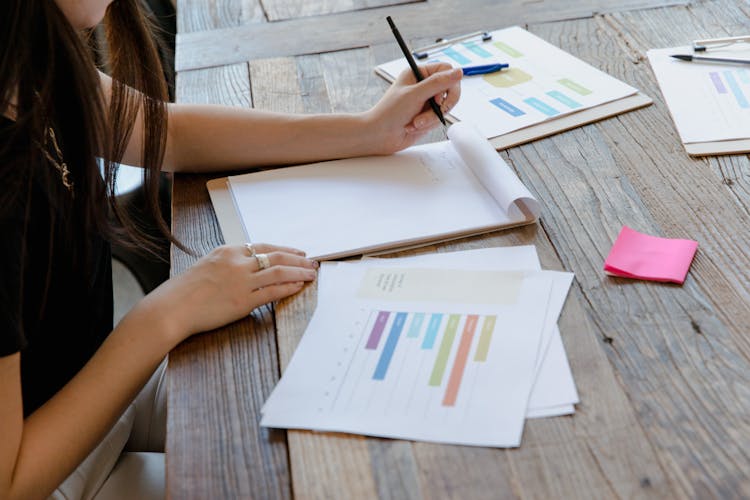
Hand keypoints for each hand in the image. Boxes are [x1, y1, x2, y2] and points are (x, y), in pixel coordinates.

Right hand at [133, 243, 317, 341]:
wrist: (172, 308)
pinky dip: (288, 287)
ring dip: (299, 272)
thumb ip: (227, 265)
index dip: (284, 249)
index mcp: (227, 252)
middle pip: (275, 256)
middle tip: (312, 262)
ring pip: (278, 271)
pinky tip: (298, 287)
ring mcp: (241, 281)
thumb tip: (245, 268)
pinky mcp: (243, 301)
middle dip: (297, 259)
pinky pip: (272, 292)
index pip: (263, 246)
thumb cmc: (184, 291)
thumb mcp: (206, 267)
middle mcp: (236, 263)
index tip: (298, 252)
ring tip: (311, 274)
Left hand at [364, 63, 461, 153]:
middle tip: (436, 111)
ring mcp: (426, 101)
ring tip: (415, 122)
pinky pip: (439, 119)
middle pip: (450, 89)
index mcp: (418, 73)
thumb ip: (438, 83)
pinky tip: (414, 126)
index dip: (448, 84)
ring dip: (431, 118)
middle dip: (441, 105)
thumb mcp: (415, 95)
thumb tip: (459, 72)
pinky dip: (428, 125)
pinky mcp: (427, 115)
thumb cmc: (389, 112)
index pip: (445, 70)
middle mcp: (424, 85)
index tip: (438, 97)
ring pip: (445, 107)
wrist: (380, 135)